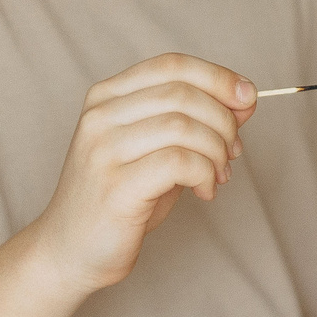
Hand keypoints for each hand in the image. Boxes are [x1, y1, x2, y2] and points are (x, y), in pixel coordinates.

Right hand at [30, 55, 257, 294]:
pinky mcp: (116, 186)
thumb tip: (244, 98)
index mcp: (106, 97)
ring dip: (217, 150)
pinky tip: (204, 191)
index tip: (247, 97)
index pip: (172, 65)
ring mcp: (103, 150)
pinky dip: (205, 173)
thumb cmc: (121, 199)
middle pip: (182, 93)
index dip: (217, 77)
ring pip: (183, 126)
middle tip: (233, 151)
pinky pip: (179, 162)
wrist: (69, 251)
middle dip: (224, 121)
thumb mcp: (160, 149)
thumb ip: (197, 121)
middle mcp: (100, 116)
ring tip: (218, 174)